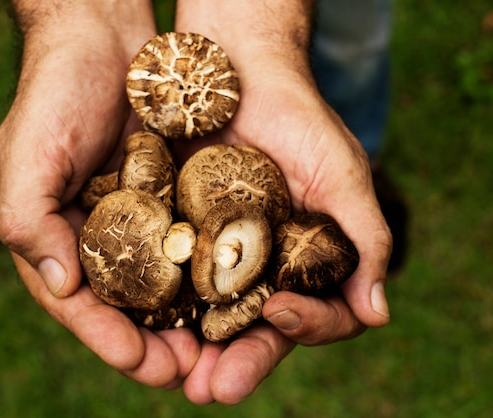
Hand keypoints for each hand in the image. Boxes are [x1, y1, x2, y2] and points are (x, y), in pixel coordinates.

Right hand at [0, 0, 205, 389]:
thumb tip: (60, 284)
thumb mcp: (26, 157)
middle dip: (154, 345)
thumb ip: (30, 221)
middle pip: (125, 308)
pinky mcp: (170, 201)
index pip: (78, 304)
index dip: (107, 338)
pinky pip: (188, 246)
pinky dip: (204, 275)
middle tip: (190, 373)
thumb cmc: (54, 96)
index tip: (143, 364)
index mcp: (54, 239)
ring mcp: (136, 222)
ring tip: (215, 352)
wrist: (102, 41)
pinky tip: (229, 296)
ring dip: (186, 322)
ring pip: (161, 287)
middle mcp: (95, 239)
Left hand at [174, 0, 391, 403]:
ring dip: (191, 350)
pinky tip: (141, 321)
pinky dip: (158, 301)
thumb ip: (365, 240)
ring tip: (174, 376)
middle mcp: (262, 269)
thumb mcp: (342, 175)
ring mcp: (218, 257)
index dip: (303, 325)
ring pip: (206, 316)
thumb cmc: (300, 120)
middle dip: (237, 362)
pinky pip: (168, 276)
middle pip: (252, 330)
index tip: (281, 312)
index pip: (312, 315)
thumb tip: (378, 314)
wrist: (241, 74)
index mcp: (306, 264)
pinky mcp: (178, 238)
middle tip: (213, 390)